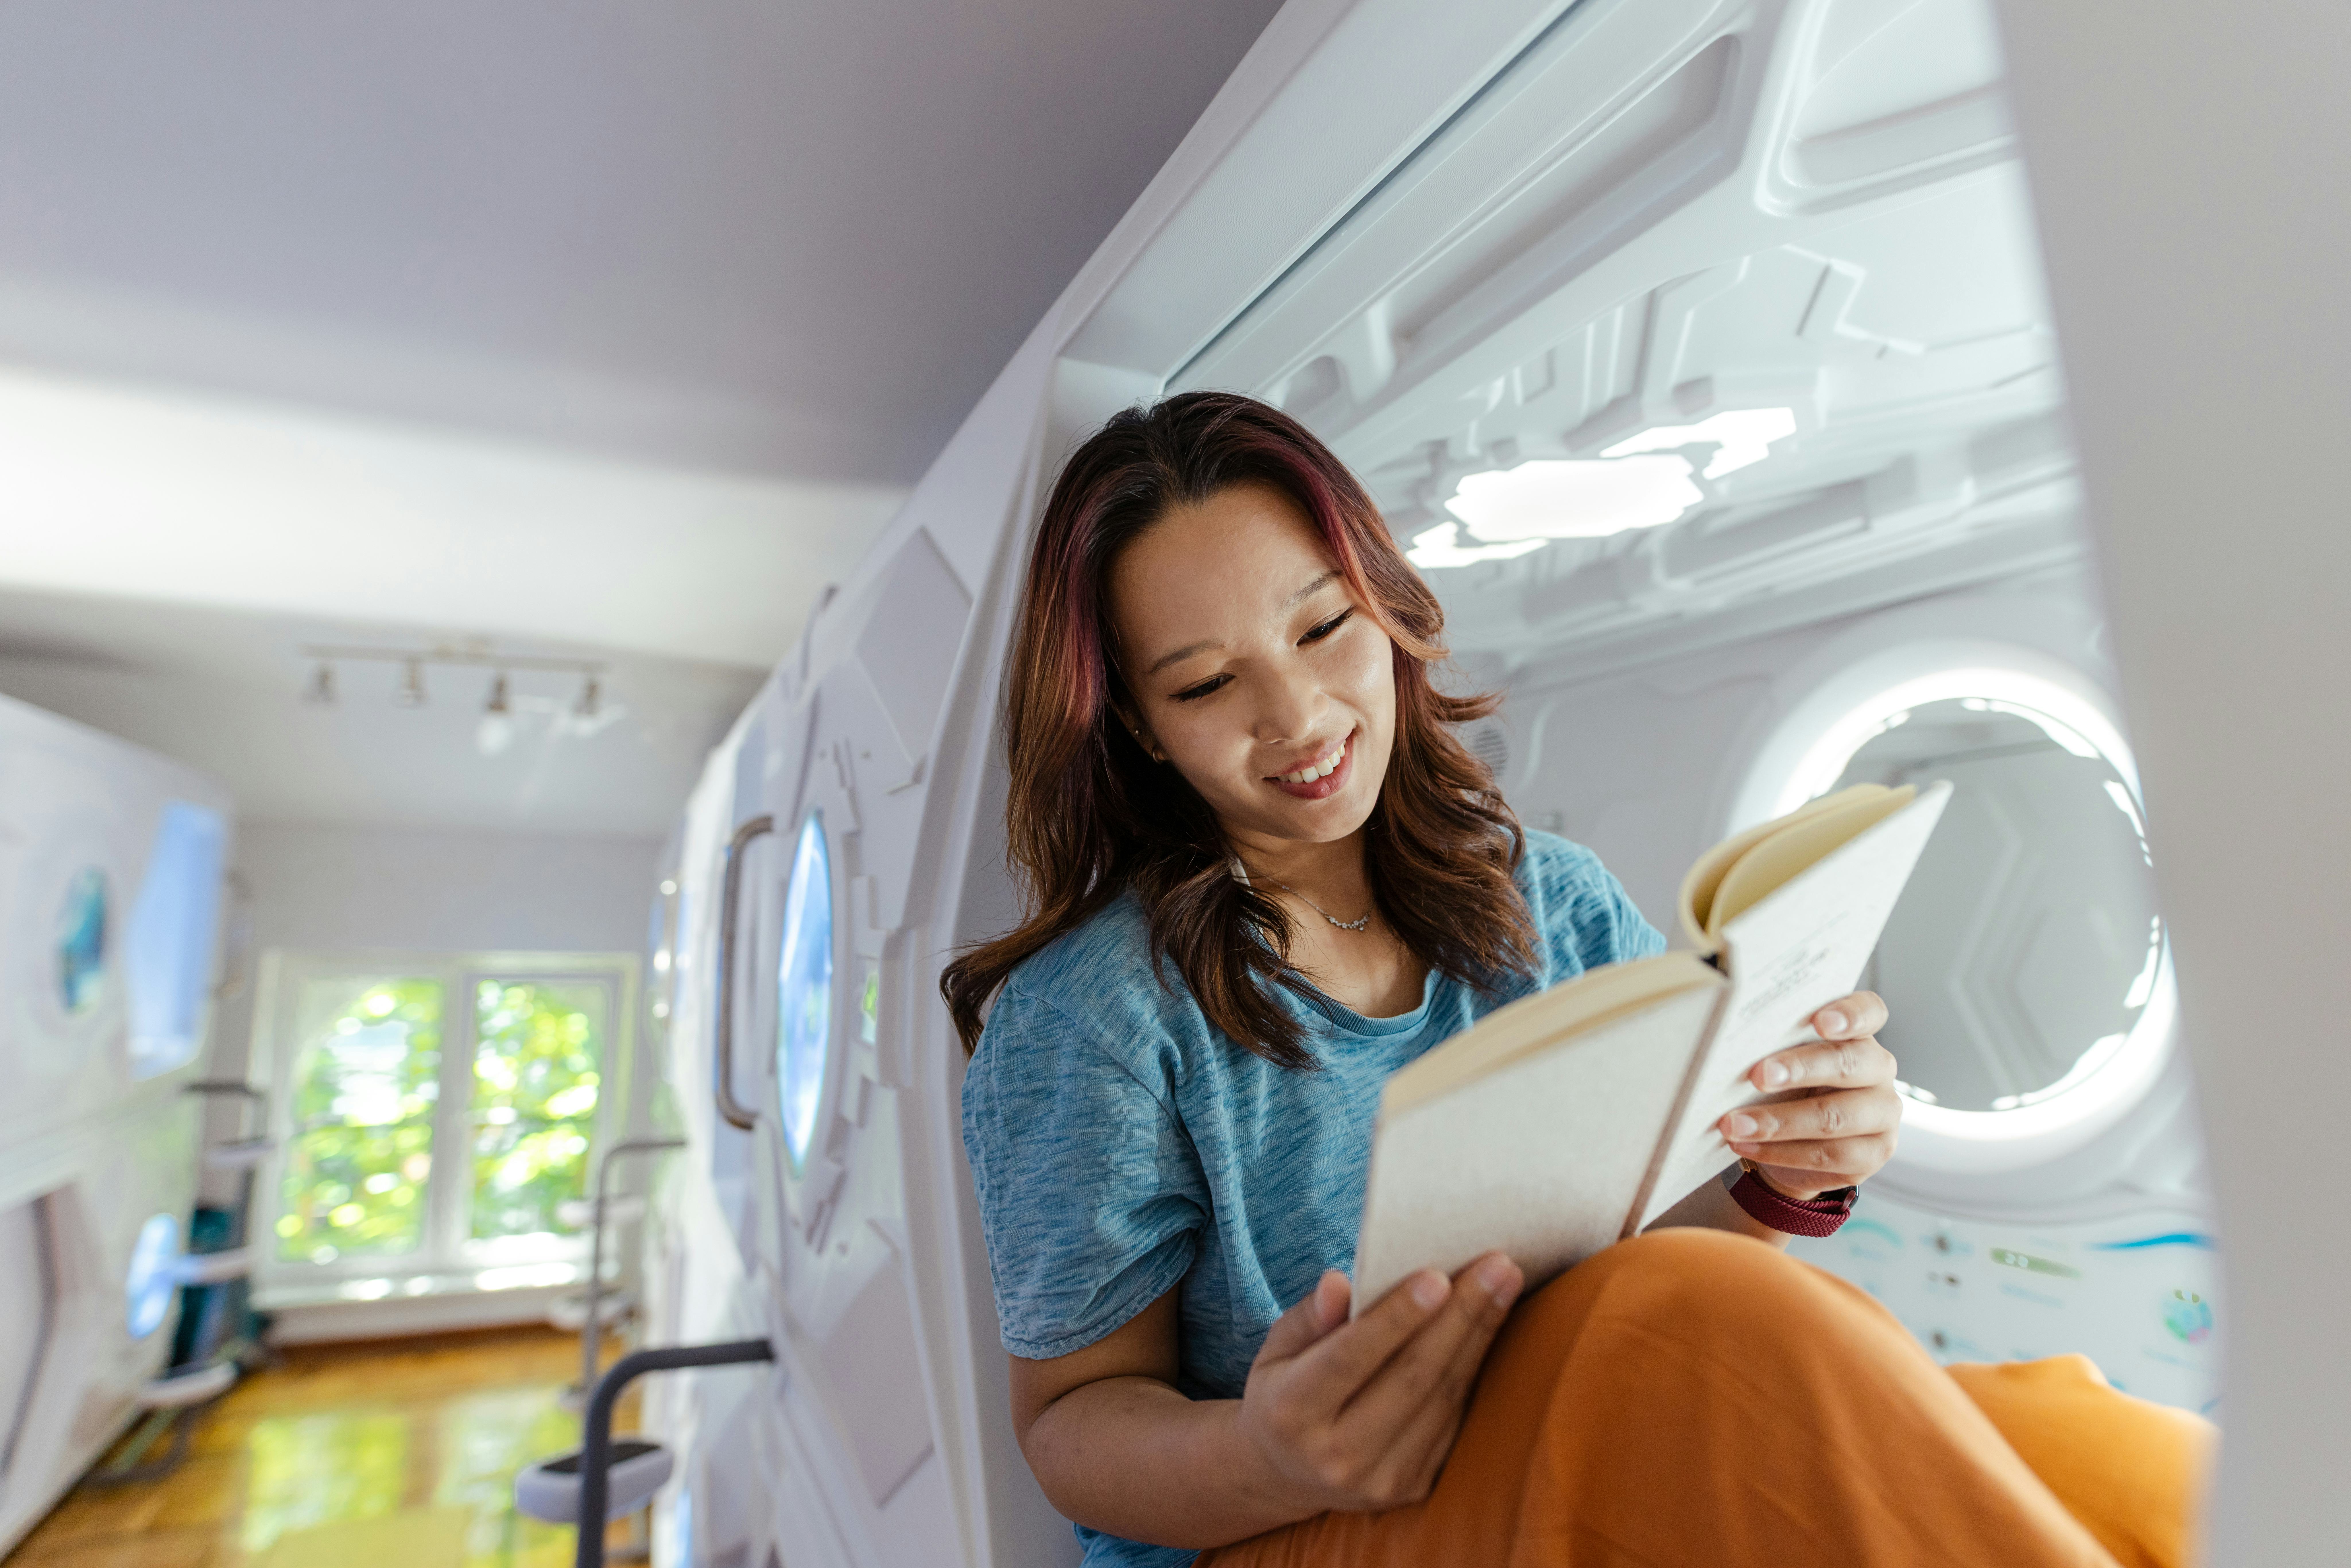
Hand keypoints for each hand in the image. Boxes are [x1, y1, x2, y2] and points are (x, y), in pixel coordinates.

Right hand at [1236, 1252, 1522, 1514]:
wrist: (1286, 1473)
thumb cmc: (1284, 1389)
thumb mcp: (1277, 1349)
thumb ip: (1308, 1317)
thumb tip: (1339, 1283)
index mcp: (1290, 1412)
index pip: (1350, 1357)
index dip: (1396, 1318)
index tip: (1438, 1276)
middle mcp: (1334, 1455)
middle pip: (1412, 1376)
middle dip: (1461, 1316)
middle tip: (1499, 1264)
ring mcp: (1378, 1480)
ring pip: (1443, 1396)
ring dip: (1480, 1335)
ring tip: (1507, 1283)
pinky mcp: (1411, 1487)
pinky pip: (1453, 1418)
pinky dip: (1475, 1367)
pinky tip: (1490, 1324)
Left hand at [1719, 991, 1899, 1200]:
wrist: (1794, 1143)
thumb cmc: (1785, 1087)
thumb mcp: (1779, 1059)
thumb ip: (1770, 1045)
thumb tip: (1728, 1045)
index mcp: (1859, 1034)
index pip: (1869, 1012)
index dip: (1849, 1015)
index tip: (1819, 1021)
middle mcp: (1879, 1069)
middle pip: (1847, 1063)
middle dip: (1799, 1069)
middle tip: (1758, 1075)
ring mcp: (1883, 1113)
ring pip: (1835, 1117)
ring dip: (1778, 1122)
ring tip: (1734, 1124)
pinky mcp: (1874, 1153)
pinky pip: (1827, 1155)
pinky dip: (1780, 1152)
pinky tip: (1746, 1145)